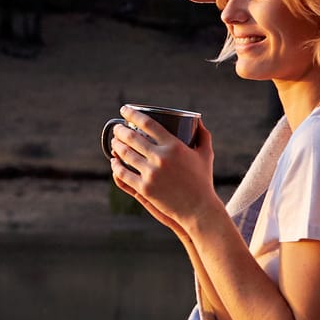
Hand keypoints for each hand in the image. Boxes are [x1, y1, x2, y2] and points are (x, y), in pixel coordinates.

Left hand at [109, 107, 217, 230]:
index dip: (132, 113)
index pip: (147, 123)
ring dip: (116, 145)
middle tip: (117, 128)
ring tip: (114, 141)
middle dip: (120, 130)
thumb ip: (203, 136)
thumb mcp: (205, 155)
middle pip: (132, 137)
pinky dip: (116, 166)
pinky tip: (113, 162)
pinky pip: (123, 174)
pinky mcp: (144, 189)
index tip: (124, 110)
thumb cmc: (203, 181)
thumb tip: (197, 121)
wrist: (199, 209)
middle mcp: (160, 157)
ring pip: (125, 154)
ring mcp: (151, 174)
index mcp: (174, 146)